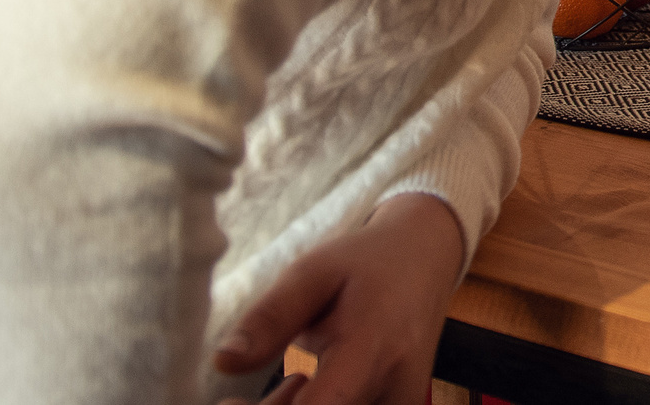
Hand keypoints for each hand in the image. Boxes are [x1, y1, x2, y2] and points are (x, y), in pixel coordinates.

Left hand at [212, 191, 464, 404]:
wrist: (426, 260)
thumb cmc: (365, 263)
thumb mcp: (313, 272)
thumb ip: (271, 317)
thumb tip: (223, 362)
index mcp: (371, 350)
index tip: (229, 402)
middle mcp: (392, 390)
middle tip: (239, 397)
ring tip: (290, 376)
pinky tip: (304, 387)